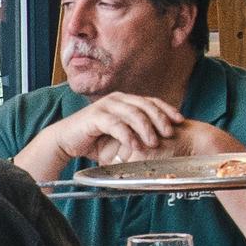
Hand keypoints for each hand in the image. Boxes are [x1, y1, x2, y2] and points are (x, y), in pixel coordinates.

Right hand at [51, 93, 188, 168]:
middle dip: (160, 119)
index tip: (180, 120)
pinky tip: (135, 145)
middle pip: (145, 106)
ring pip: (133, 114)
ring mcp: (106, 106)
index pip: (151, 102)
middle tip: (170, 133)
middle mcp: (117, 99)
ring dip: (146, 129)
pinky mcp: (95, 116)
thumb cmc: (94, 139)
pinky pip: (116, 124)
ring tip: (154, 143)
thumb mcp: (120, 134)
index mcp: (125, 101)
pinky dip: (128, 135)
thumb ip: (136, 133)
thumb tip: (160, 140)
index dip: (167, 110)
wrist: (65, 141)